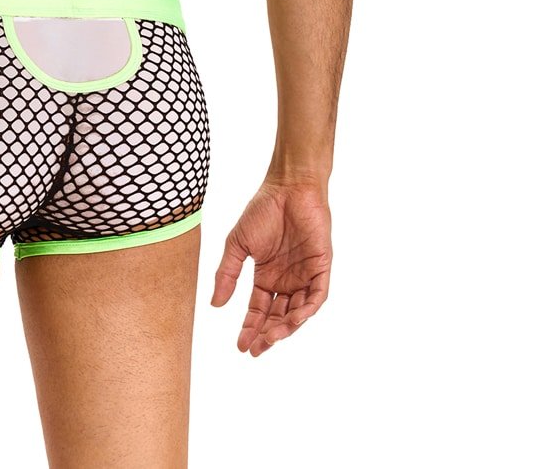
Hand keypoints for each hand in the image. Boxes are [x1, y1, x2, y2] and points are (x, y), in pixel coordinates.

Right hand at [211, 179, 331, 356]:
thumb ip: (228, 273)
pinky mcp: (321, 268)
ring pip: (297, 311)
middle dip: (267, 335)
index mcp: (267, 275)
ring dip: (286, 327)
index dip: (250, 328)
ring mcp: (304, 275)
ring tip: (270, 338)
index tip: (241, 346)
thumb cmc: (262, 210)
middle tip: (256, 348)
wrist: (288, 187)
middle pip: (278, 316)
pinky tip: (293, 319)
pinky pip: (317, 296)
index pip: (259, 309)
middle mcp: (286, 280)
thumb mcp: (238, 244)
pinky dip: (307, 310)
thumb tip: (215, 304)